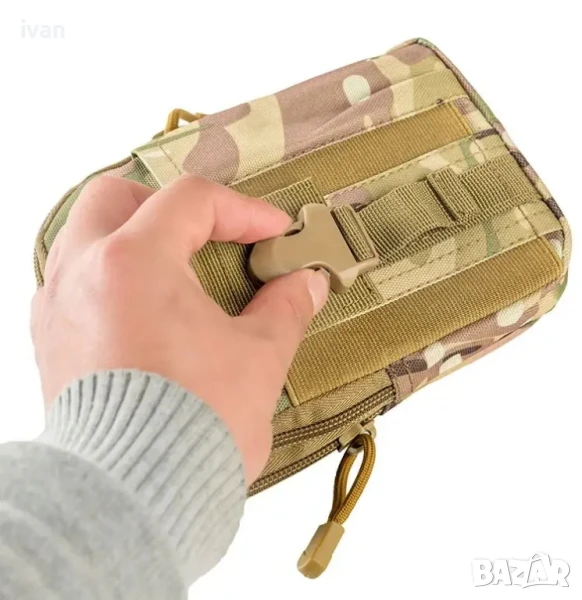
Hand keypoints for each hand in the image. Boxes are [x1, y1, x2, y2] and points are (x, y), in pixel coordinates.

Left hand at [31, 175, 328, 483]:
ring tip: (178, 267)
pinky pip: (73, 280)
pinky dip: (110, 275)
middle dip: (168, 206)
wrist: (132, 500)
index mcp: (134, 263)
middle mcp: (83, 274)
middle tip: (208, 233)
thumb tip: (305, 284)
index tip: (273, 234)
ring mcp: (57, 307)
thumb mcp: (258, 358)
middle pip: (115, 196)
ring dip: (133, 236)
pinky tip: (147, 307)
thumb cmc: (191, 430)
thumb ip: (285, 308)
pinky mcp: (50, 342)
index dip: (243, 210)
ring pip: (84, 234)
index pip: (191, 201)